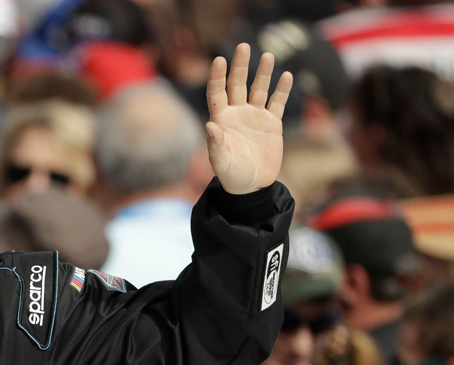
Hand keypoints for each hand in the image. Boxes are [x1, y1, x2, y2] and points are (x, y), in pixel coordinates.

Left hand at [206, 43, 292, 194]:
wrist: (252, 186)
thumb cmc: (231, 176)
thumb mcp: (221, 162)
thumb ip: (215, 144)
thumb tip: (210, 125)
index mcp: (221, 120)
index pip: (217, 92)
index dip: (217, 76)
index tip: (219, 59)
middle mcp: (237, 113)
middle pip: (238, 84)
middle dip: (240, 66)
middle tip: (244, 46)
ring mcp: (255, 117)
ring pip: (259, 89)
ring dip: (263, 73)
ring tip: (268, 55)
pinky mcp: (272, 123)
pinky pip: (277, 102)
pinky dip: (282, 90)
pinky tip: (286, 76)